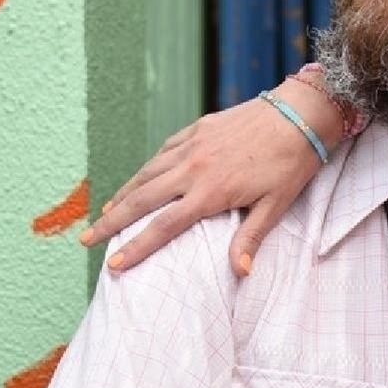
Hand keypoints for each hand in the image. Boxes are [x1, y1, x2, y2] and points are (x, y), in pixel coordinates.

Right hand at [81, 79, 345, 277]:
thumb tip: (240, 273)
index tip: (113, 264)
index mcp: (211, 192)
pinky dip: (147, 168)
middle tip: (87, 238)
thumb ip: (251, 238)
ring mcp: (192, 145)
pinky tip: (139, 178)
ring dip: (123, 194)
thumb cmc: (292, 163)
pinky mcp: (198, 128)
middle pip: (142, 199)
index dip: (136, 247)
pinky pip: (163, 151)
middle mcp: (193, 168)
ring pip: (147, 173)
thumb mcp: (276, 206)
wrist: (300, 113)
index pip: (164, 227)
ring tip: (105, 212)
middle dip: (112, 221)